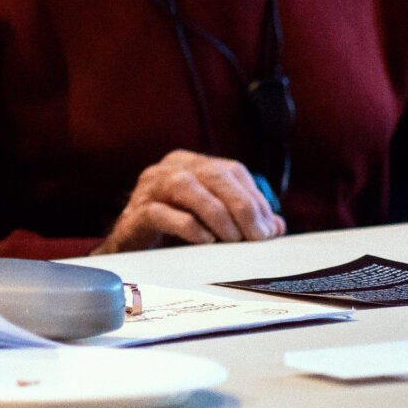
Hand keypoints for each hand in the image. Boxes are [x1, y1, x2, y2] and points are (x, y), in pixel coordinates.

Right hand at [91, 150, 285, 252]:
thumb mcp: (212, 219)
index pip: (231, 170)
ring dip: (217, 214)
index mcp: (190, 163)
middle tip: (257, 237)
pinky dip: (188, 226)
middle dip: (241, 205)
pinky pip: (161, 213)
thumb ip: (243, 218)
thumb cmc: (175, 227)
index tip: (269, 229)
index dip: (254, 198)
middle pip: (211, 174)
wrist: (131, 245)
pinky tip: (205, 240)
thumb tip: (276, 227)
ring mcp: (148, 188)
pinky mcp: (135, 214)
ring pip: (185, 187)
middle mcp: (168, 168)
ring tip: (234, 240)